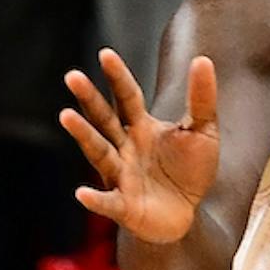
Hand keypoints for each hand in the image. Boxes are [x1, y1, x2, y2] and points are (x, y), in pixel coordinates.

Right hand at [61, 49, 219, 242]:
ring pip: (98, 152)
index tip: (106, 54)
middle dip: (89, 99)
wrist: (186, 214)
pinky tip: (81, 194)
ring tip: (66, 116)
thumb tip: (203, 59)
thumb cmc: (189, 170)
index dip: (117, 76)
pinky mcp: (124, 206)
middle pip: (103, 119)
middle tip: (72, 76)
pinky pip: (107, 202)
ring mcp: (120, 176)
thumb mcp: (202, 131)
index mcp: (141, 127)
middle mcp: (124, 147)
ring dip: (83, 135)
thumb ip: (202, 98)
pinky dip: (94, 199)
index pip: (127, 96)